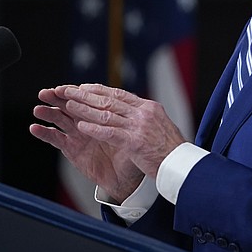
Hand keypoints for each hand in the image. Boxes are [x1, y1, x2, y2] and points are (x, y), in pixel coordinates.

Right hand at [30, 86, 143, 202]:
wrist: (125, 178)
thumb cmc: (129, 154)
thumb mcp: (129, 134)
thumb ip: (123, 120)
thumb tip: (129, 105)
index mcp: (100, 114)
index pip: (84, 99)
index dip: (73, 93)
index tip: (64, 88)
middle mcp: (87, 122)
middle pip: (68, 106)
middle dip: (56, 98)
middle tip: (45, 93)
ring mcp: (78, 135)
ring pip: (59, 120)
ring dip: (48, 113)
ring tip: (38, 109)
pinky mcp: (71, 149)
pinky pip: (56, 139)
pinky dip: (44, 133)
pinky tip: (35, 128)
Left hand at [59, 83, 186, 178]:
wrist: (182, 165)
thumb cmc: (171, 150)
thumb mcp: (160, 126)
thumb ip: (144, 117)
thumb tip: (132, 111)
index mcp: (149, 107)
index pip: (119, 94)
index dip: (99, 90)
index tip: (84, 87)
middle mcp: (143, 113)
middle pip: (109, 100)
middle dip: (86, 95)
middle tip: (68, 90)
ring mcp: (139, 126)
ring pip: (106, 114)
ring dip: (85, 109)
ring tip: (69, 105)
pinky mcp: (135, 141)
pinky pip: (109, 132)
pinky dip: (94, 129)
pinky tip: (81, 126)